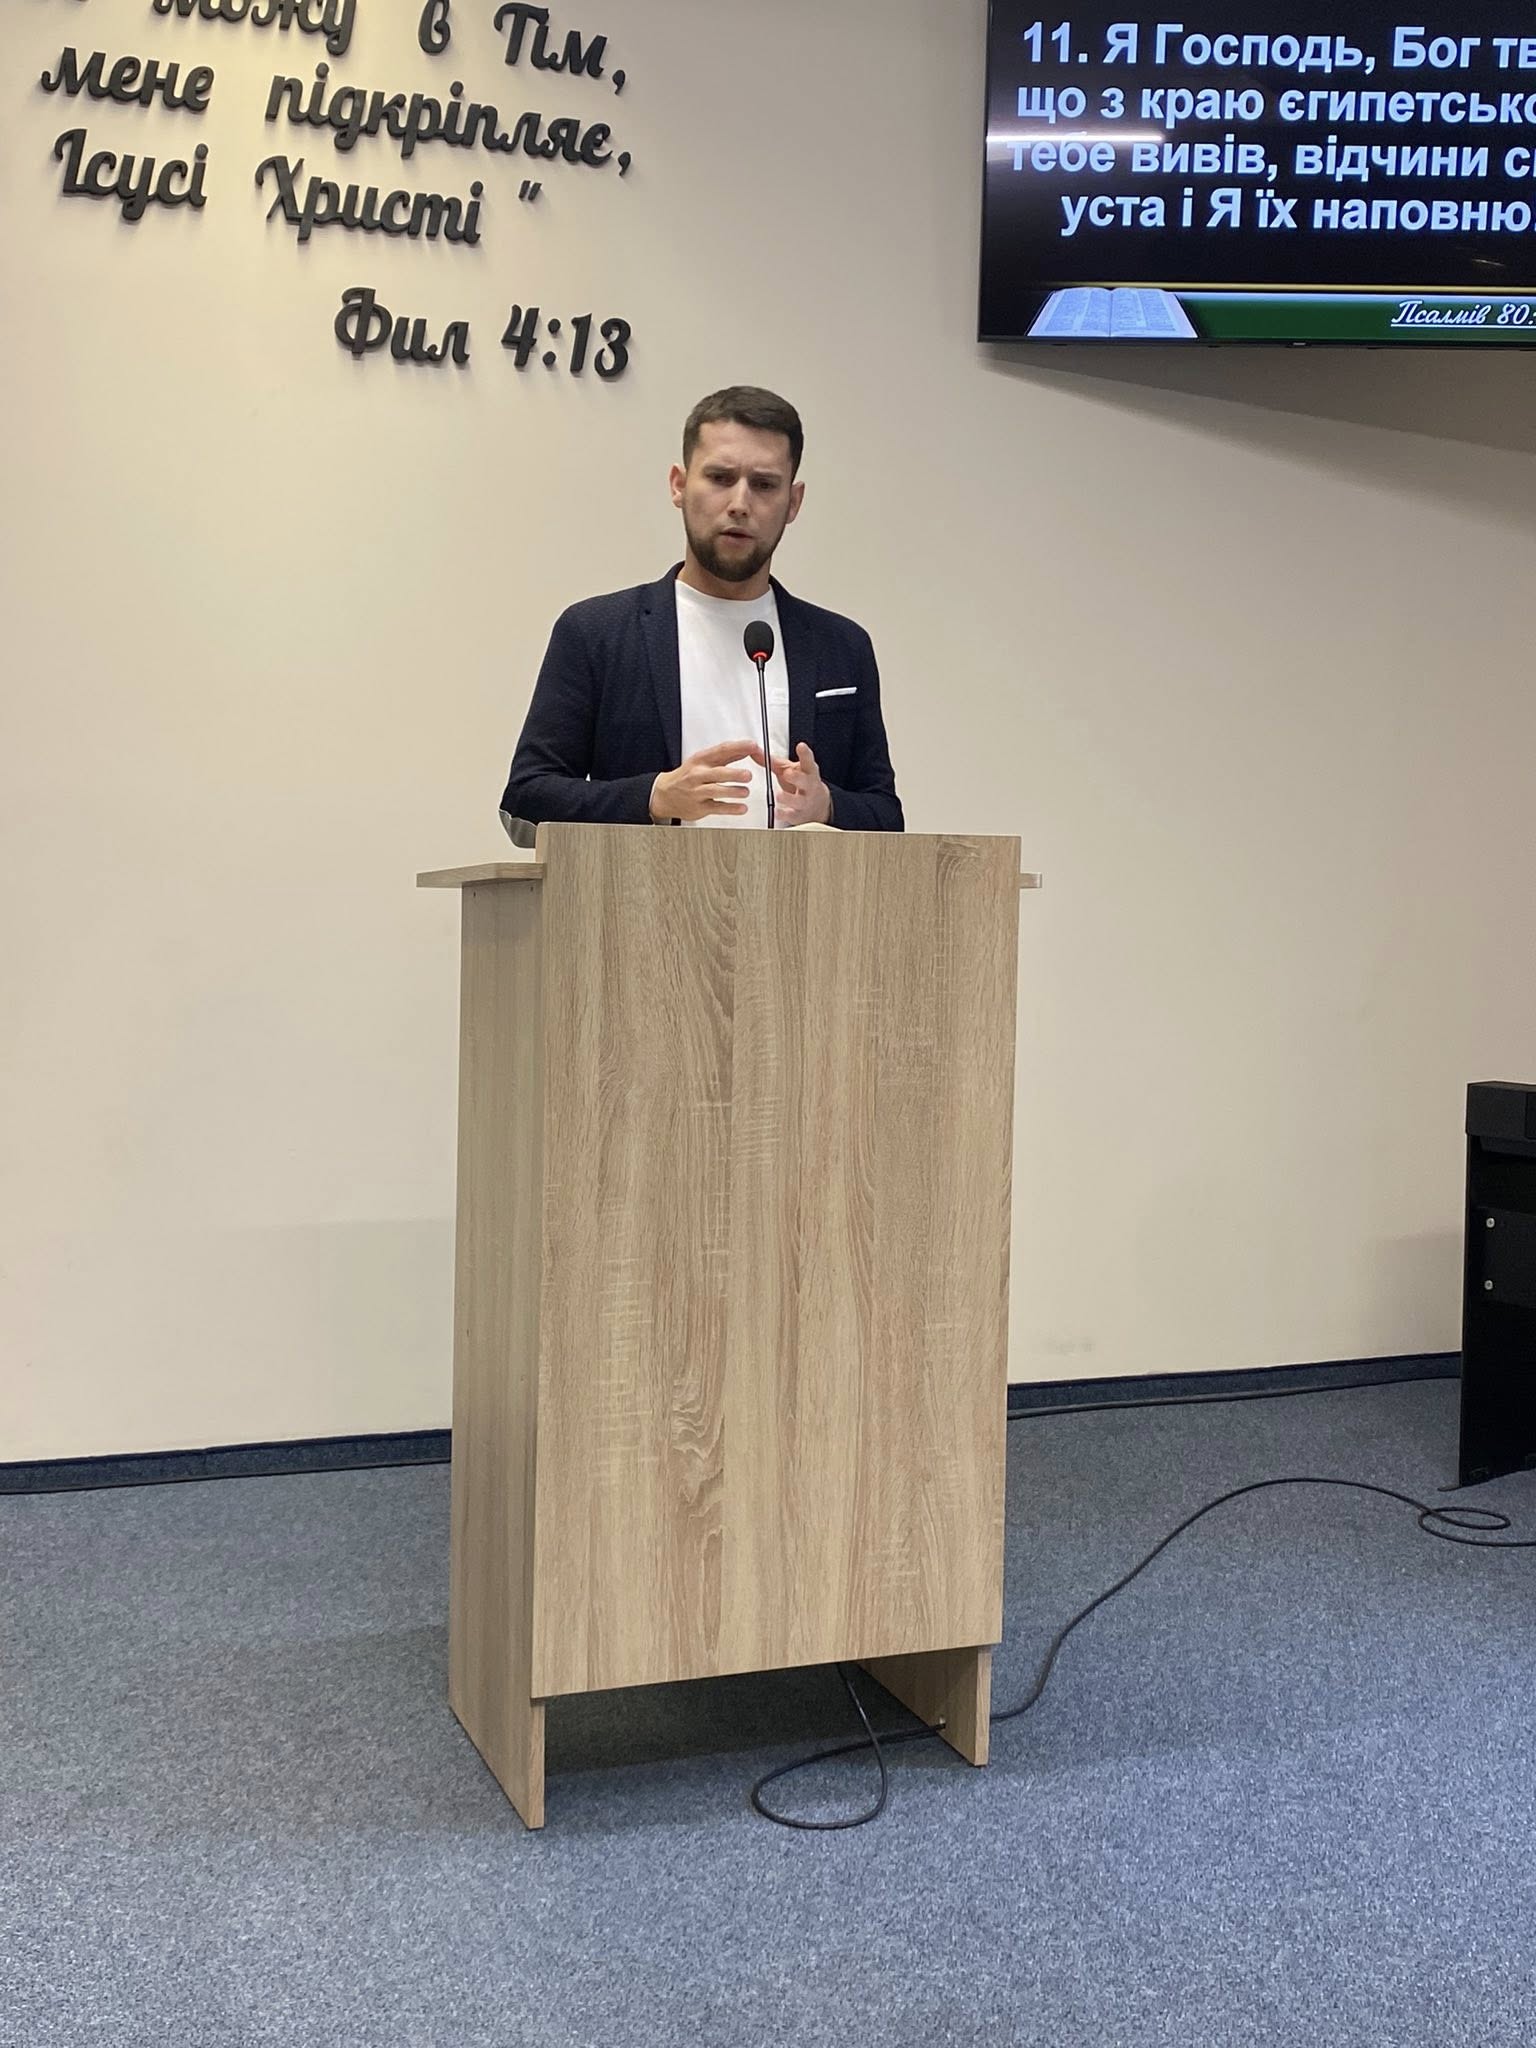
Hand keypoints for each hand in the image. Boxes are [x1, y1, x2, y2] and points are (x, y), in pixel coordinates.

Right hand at [650, 739, 764, 821]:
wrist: (664, 795)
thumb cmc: (687, 776)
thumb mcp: (704, 761)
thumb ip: (727, 756)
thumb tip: (748, 749)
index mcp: (701, 759)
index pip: (722, 750)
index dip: (739, 747)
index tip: (753, 746)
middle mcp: (698, 774)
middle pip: (717, 773)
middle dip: (734, 774)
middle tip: (748, 775)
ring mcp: (697, 791)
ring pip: (715, 790)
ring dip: (732, 792)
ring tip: (745, 792)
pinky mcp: (699, 807)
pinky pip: (716, 808)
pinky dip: (730, 809)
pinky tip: (741, 808)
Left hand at [769, 743, 831, 827]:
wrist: (817, 806)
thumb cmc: (800, 783)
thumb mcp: (788, 769)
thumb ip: (771, 761)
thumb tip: (753, 750)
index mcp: (807, 771)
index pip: (808, 761)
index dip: (805, 754)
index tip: (801, 746)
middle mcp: (809, 786)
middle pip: (805, 781)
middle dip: (796, 777)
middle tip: (787, 773)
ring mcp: (804, 801)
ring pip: (798, 800)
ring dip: (789, 798)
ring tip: (779, 795)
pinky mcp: (798, 815)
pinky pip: (791, 815)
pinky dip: (784, 814)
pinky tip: (777, 812)